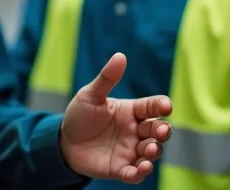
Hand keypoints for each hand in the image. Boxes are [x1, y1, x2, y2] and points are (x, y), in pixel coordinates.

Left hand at [59, 52, 172, 182]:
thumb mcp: (90, 95)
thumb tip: (120, 55)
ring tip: (149, 150)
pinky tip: (141, 169)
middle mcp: (135, 131)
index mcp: (131, 111)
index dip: (161, 106)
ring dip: (154, 151)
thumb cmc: (80, 116)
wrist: (63, 143)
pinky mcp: (121, 168)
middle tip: (161, 131)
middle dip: (163, 130)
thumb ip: (107, 78)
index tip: (166, 106)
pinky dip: (141, 172)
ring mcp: (130, 150)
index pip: (152, 107)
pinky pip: (135, 173)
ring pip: (151, 151)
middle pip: (157, 130)